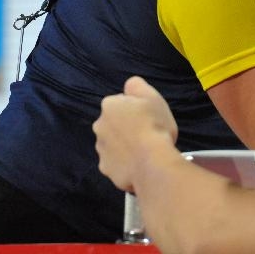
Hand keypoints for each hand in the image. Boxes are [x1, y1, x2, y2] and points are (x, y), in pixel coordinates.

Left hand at [93, 76, 178, 192]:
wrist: (152, 161)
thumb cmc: (154, 124)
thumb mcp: (152, 96)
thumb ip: (137, 85)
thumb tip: (129, 86)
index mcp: (110, 105)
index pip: (121, 102)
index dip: (135, 108)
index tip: (147, 115)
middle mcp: (99, 125)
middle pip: (114, 123)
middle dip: (125, 126)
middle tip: (146, 132)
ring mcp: (101, 149)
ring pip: (112, 143)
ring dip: (123, 144)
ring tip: (144, 150)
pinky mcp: (105, 169)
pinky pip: (115, 162)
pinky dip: (124, 162)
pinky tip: (138, 163)